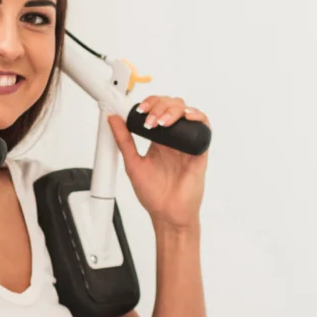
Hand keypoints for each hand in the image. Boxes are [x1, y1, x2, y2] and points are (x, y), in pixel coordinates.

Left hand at [109, 95, 209, 229]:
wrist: (168, 213)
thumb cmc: (154, 194)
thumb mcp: (132, 163)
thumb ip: (124, 140)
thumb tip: (112, 119)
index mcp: (158, 140)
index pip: (156, 109)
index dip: (149, 103)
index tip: (139, 110)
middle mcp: (173, 139)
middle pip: (172, 106)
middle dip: (159, 106)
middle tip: (149, 120)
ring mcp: (187, 143)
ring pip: (187, 112)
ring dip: (174, 110)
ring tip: (161, 123)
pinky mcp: (199, 150)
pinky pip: (204, 128)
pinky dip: (197, 117)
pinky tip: (187, 118)